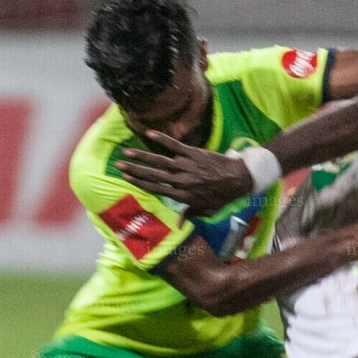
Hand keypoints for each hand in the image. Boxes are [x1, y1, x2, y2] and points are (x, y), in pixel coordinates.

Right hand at [118, 131, 253, 216]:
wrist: (239, 179)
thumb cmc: (222, 196)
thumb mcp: (207, 210)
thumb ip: (191, 214)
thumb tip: (179, 224)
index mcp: (182, 195)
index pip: (155, 188)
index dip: (139, 183)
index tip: (126, 178)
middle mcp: (181, 181)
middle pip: (152, 175)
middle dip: (134, 170)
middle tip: (119, 165)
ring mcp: (186, 166)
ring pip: (159, 161)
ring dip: (142, 156)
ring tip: (127, 152)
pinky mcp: (193, 153)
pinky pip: (175, 145)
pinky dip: (162, 139)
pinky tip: (149, 133)